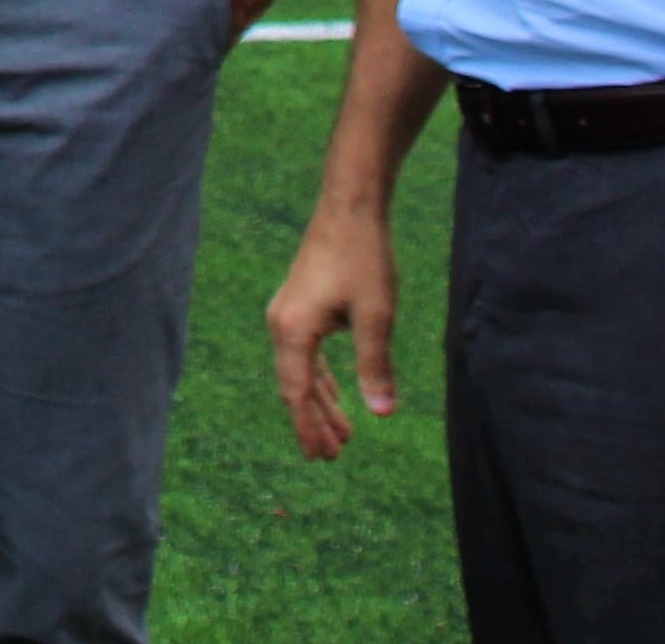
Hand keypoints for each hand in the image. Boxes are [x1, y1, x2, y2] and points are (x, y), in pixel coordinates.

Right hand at [266, 206, 399, 459]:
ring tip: (343, 433)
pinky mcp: (298, 304)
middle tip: (335, 456)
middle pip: (295, 386)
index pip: (297, 393)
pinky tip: (334, 390)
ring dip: (320, 400)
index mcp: (293, 331)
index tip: (322, 458)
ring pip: (299, 370)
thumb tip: (382, 413)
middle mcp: (281, 324)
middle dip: (315, 421)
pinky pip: (304, 352)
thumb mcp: (375, 316)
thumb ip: (375, 365)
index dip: (310, 428)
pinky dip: (318, 376)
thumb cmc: (363, 258)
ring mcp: (286, 313)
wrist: (349, 206)